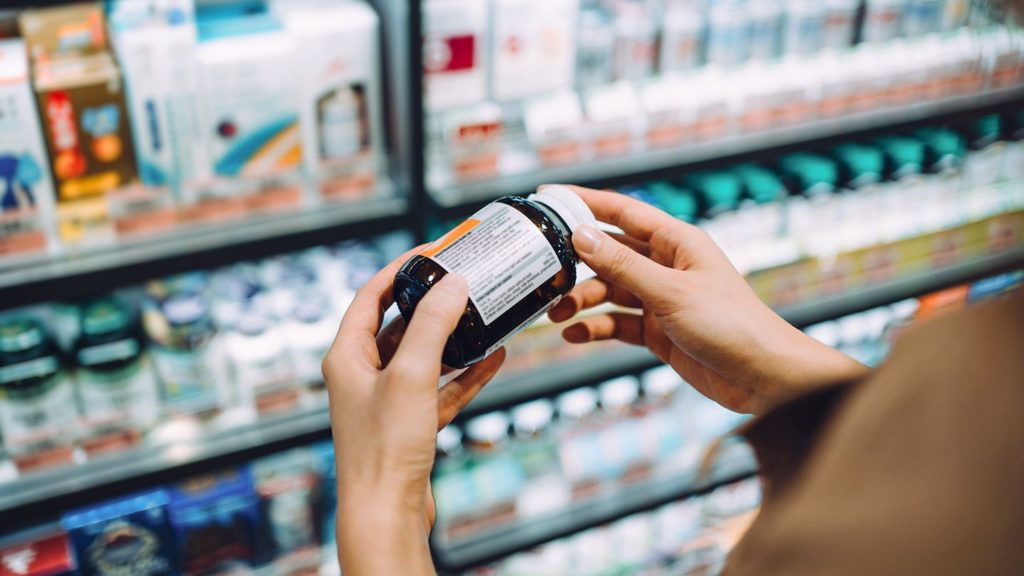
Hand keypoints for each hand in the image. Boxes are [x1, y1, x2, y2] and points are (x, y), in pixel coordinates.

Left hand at [323, 248, 505, 574]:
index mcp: (347, 356)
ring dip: (453, 338)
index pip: (369, 297)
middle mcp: (363, 375)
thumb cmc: (383, 447)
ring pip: (424, 356)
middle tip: (462, 281)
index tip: (430, 253)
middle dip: (432, 303)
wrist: (387, 512)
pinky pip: (441, 388)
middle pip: (399, 325)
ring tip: (484, 315)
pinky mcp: (410, 425)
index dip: (398, 271)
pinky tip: (494, 358)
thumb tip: (453, 284)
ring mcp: (388, 400)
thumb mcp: (411, 374)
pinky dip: (465, 374)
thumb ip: (433, 326)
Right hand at [547, 186, 866, 414]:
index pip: (622, 211)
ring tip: (556, 314)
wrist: (764, 378)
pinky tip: (576, 334)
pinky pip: (617, 323)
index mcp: (677, 242)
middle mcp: (667, 266)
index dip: (585, 203)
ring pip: (610, 291)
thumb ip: (623, 266)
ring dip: (582, 301)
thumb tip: (581, 236)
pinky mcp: (658, 331)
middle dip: (576, 264)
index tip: (548, 197)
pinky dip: (596, 328)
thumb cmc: (732, 325)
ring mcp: (661, 299)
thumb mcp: (670, 292)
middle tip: (544, 274)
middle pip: (609, 254)